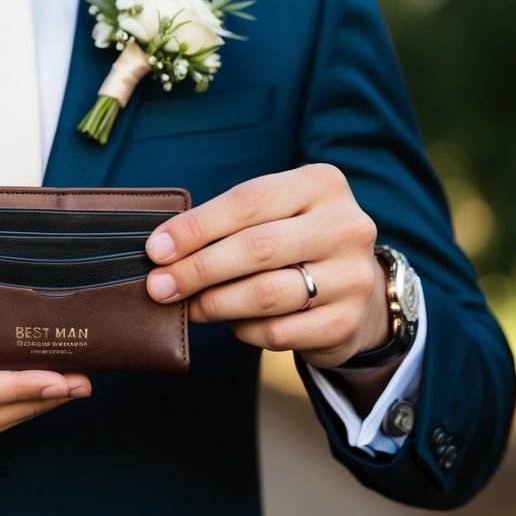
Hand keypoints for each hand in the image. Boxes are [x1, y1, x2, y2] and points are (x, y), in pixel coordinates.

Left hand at [143, 164, 388, 368]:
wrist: (359, 287)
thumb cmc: (295, 242)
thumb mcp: (274, 214)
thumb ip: (227, 223)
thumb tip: (163, 252)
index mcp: (322, 184)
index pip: (248, 202)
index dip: (195, 227)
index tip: (156, 249)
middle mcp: (346, 226)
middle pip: (255, 249)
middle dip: (197, 269)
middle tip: (160, 286)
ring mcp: (353, 276)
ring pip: (265, 294)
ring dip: (214, 303)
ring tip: (190, 306)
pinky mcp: (347, 322)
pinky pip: (278, 331)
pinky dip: (244, 329)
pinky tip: (235, 322)